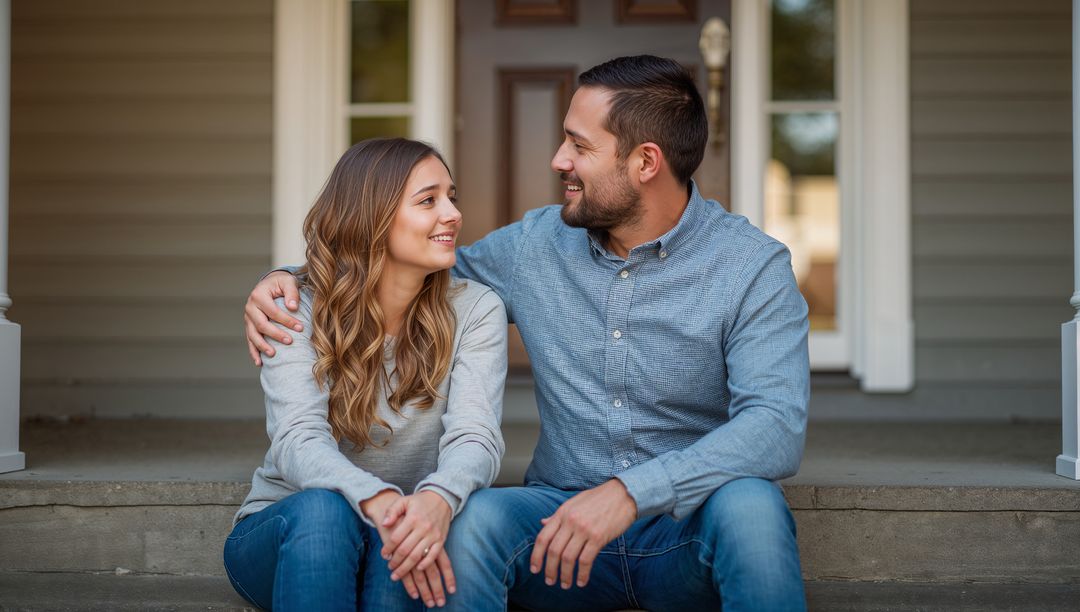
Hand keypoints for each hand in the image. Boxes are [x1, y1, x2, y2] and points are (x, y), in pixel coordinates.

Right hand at [244, 270, 303, 364]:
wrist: (270, 283)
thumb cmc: (281, 283)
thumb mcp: (288, 282)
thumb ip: (292, 293)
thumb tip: (292, 307)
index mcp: (258, 296)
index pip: (273, 312)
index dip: (286, 321)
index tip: (300, 328)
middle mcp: (250, 307)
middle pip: (261, 325)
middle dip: (275, 334)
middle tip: (290, 341)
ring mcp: (248, 318)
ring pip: (253, 335)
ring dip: (262, 346)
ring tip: (273, 354)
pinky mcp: (250, 326)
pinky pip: (250, 340)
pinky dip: (254, 352)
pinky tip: (259, 362)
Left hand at [374, 491, 455, 606]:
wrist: (442, 498)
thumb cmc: (420, 501)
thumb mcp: (404, 501)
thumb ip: (392, 511)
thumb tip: (384, 524)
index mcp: (412, 518)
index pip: (396, 538)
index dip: (388, 549)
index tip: (383, 555)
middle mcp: (423, 528)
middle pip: (405, 550)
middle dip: (395, 562)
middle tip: (389, 568)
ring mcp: (433, 535)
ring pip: (417, 556)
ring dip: (406, 567)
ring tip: (397, 574)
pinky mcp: (441, 540)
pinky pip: (433, 555)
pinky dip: (425, 564)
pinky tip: (417, 569)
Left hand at [529, 479, 637, 589]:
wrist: (623, 494)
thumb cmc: (599, 498)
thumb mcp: (574, 502)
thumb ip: (558, 515)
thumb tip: (543, 522)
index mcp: (562, 513)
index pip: (543, 537)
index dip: (536, 556)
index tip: (535, 569)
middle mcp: (570, 521)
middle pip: (553, 551)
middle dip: (550, 570)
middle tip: (550, 581)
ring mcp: (584, 529)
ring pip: (568, 558)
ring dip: (565, 575)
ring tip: (565, 584)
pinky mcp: (598, 537)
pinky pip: (586, 560)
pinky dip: (582, 574)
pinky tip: (582, 581)